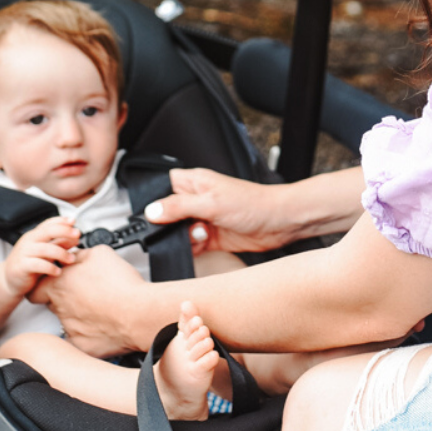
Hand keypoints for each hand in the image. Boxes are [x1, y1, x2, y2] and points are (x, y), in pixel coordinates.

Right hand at [2, 216, 79, 298]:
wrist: (9, 281)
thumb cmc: (29, 264)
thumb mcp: (46, 253)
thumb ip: (59, 244)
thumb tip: (76, 238)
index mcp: (34, 236)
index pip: (48, 224)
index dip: (61, 221)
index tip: (74, 221)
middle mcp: (28, 241)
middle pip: (47, 231)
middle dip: (64, 231)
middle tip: (77, 235)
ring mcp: (24, 253)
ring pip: (45, 249)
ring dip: (61, 253)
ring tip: (71, 259)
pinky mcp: (21, 266)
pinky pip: (38, 264)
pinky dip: (50, 267)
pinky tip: (58, 272)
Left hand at [31, 245, 148, 357]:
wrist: (139, 313)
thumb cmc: (122, 286)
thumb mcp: (101, 253)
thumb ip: (82, 255)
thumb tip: (78, 255)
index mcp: (58, 284)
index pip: (36, 288)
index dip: (45, 286)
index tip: (55, 285)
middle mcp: (60, 307)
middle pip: (52, 304)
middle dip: (65, 299)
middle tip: (85, 295)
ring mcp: (70, 328)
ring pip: (69, 322)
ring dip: (80, 316)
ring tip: (102, 309)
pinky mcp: (83, 345)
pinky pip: (81, 340)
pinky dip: (90, 335)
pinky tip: (105, 326)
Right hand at [144, 168, 290, 254]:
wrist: (280, 223)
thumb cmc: (254, 203)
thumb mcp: (211, 202)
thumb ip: (178, 207)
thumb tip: (151, 211)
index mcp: (193, 182)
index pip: (161, 187)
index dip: (154, 201)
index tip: (155, 214)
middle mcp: (195, 199)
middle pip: (165, 214)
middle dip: (169, 225)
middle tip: (183, 226)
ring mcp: (202, 219)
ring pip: (176, 232)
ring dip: (183, 238)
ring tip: (201, 233)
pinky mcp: (209, 237)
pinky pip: (190, 245)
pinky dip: (192, 248)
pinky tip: (203, 243)